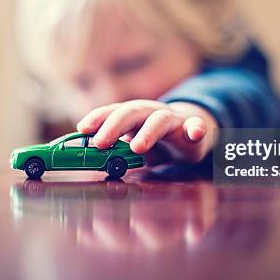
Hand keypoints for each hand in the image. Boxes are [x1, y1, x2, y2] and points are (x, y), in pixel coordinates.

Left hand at [76, 100, 217, 164]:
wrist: (190, 134)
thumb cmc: (155, 142)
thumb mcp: (132, 146)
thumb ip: (112, 154)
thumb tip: (84, 167)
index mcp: (132, 116)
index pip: (111, 112)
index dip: (96, 118)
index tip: (82, 129)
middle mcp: (150, 113)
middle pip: (131, 112)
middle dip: (114, 126)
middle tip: (100, 142)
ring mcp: (173, 120)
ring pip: (160, 120)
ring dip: (148, 132)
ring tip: (138, 147)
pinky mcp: (194, 130)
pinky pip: (197, 127)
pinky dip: (196, 128)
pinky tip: (195, 132)